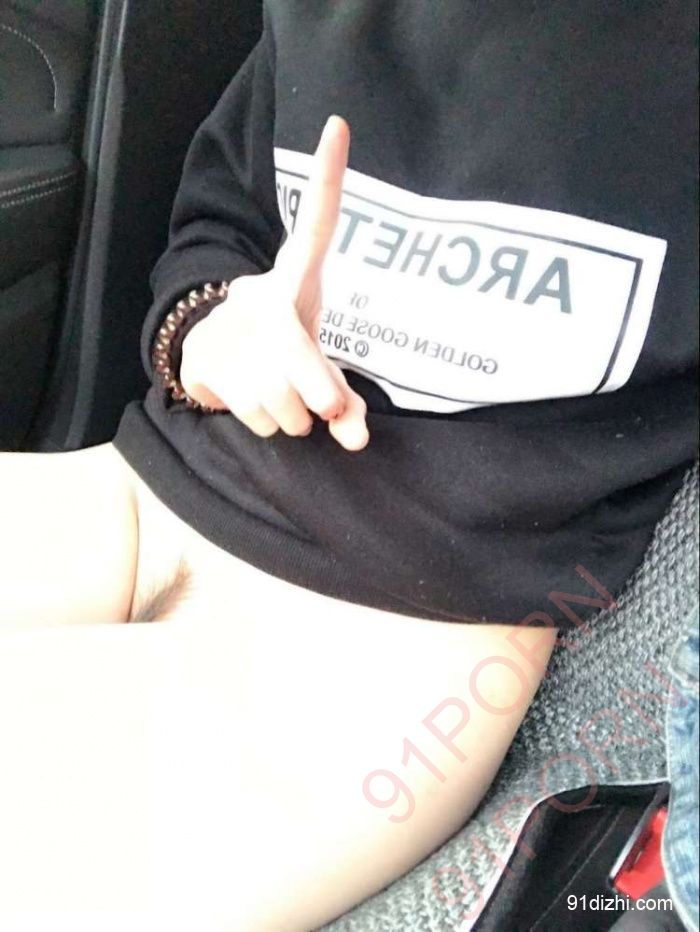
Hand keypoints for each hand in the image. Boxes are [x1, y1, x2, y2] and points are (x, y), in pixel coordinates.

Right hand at [179, 115, 368, 451]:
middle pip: (312, 374)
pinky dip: (265, 422)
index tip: (338, 125)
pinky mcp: (210, 366)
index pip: (316, 224)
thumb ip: (344, 397)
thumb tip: (355, 440)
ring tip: (274, 385)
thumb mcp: (317, 360)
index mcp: (295, 282)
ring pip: (289, 410)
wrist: (209, 349)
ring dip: (291, 414)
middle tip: (313, 395)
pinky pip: (262, 421)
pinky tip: (251, 394)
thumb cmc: (281, 347)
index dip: (328, 178)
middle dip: (319, 400)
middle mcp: (267, 300)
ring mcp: (237, 336)